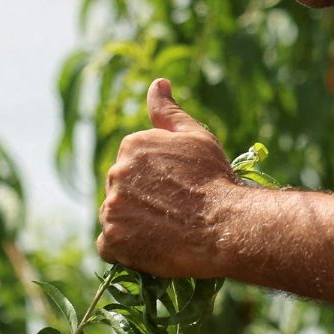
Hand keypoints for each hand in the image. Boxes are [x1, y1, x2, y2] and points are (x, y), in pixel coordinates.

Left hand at [95, 78, 241, 277]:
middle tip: (173, 213)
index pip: (133, 165)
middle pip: (122, 190)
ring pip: (115, 217)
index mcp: (132, 145)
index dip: (156, 181)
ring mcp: (111, 207)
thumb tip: (157, 84)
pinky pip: (109, 246)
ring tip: (164, 231)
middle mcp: (115, 173)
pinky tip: (150, 247)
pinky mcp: (112, 240)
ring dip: (133, 225)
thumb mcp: (196, 137)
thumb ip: (169, 112)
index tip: (177, 190)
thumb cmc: (215, 180)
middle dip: (142, 201)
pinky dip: (125, 250)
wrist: (224, 226)